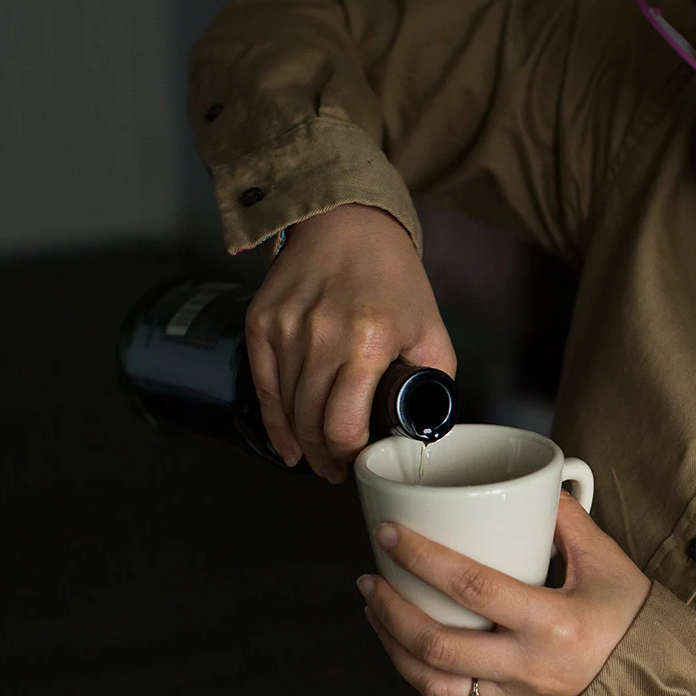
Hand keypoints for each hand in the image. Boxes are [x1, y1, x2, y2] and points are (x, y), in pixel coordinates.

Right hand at [245, 204, 455, 482]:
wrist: (348, 223)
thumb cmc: (392, 277)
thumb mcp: (431, 329)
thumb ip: (435, 379)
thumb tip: (428, 424)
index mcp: (369, 340)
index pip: (345, 424)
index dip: (350, 455)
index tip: (358, 463)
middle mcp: (321, 335)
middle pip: (311, 423)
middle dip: (324, 458)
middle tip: (336, 471)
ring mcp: (286, 328)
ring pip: (285, 409)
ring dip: (301, 443)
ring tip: (317, 458)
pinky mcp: (261, 322)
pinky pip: (263, 385)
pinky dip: (273, 421)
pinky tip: (287, 443)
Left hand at [357, 493, 652, 695]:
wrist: (658, 687)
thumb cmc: (635, 622)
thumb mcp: (609, 564)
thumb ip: (569, 522)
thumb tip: (537, 484)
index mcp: (553, 624)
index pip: (472, 587)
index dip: (422, 559)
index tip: (390, 535)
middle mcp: (529, 666)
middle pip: (437, 644)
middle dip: (390, 610)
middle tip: (369, 577)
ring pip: (434, 683)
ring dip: (393, 647)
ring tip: (376, 612)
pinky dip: (422, 671)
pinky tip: (408, 645)